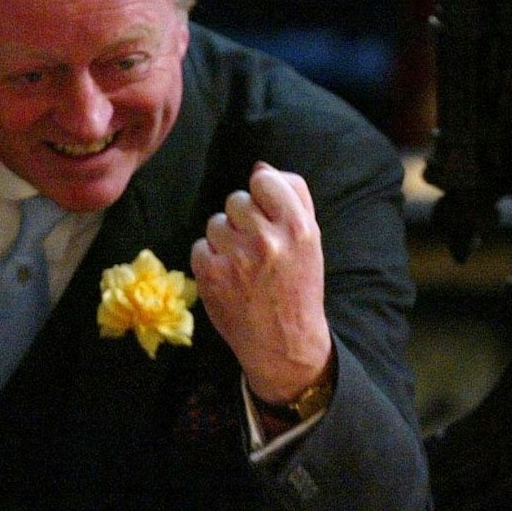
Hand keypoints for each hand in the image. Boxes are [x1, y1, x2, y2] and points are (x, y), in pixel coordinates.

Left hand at [191, 163, 332, 402]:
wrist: (284, 343)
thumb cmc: (299, 287)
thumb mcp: (312, 242)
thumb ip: (294, 198)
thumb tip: (260, 167)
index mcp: (298, 227)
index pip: (264, 180)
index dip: (262, 194)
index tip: (267, 213)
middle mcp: (266, 238)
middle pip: (237, 200)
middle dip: (244, 219)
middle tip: (257, 247)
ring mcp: (235, 257)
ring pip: (216, 222)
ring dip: (225, 239)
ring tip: (242, 263)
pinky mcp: (209, 273)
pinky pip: (200, 246)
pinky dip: (210, 259)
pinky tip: (228, 277)